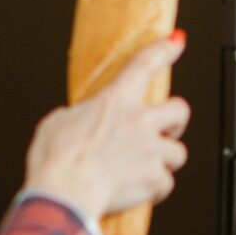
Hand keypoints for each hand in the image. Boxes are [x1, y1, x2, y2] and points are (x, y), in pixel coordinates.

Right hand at [25, 35, 190, 220]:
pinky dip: (155, 189)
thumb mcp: (57, 124)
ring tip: (143, 170)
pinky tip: (138, 191)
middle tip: (167, 131)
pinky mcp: (154, 178)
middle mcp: (138, 121)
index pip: (144, 65)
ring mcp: (150, 150)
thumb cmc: (55, 161)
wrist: (63, 193)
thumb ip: (77, 118)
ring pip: (178, 153)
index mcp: (114, 101)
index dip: (163, 50)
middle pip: (180, 110)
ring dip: (164, 161)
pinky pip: (165, 184)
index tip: (176, 42)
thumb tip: (79, 122)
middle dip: (176, 122)